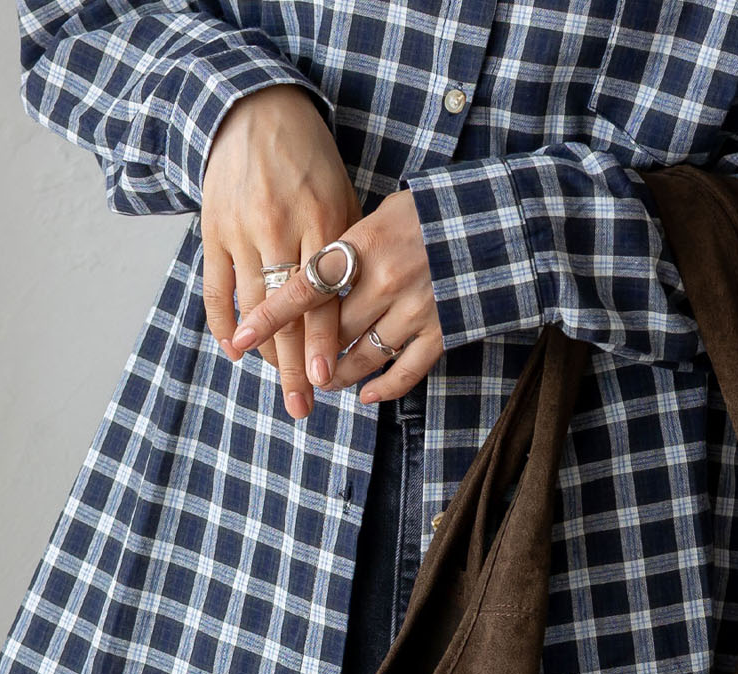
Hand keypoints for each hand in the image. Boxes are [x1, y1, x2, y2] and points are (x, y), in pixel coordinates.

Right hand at [201, 83, 360, 418]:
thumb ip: (350, 253)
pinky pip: (215, 287)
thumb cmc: (311, 163)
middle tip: (302, 407)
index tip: (325, 378)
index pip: (324, 294)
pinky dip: (223, 321)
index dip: (321, 340)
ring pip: (253, 305)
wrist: (253, 111)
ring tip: (279, 386)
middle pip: (287, 311)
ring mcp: (242, 230)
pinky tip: (235, 350)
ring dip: (264, 352)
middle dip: (293, 364)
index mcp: (321, 220)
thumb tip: (363, 311)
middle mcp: (280, 227)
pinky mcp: (213, 229)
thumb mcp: (343, 199)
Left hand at [229, 187, 445, 405]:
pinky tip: (366, 395)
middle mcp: (387, 280)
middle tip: (291, 367)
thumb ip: (347, 246)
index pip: (305, 286)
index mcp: (365, 244)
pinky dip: (383, 388)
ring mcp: (416, 308)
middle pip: (331, 330)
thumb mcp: (381, 213)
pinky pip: (406, 371)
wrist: (493, 222)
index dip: (272, 315)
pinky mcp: (442, 331)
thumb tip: (311, 275)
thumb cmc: (431, 213)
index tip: (243, 337)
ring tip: (325, 382)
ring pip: (363, 356)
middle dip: (307, 353)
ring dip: (339, 374)